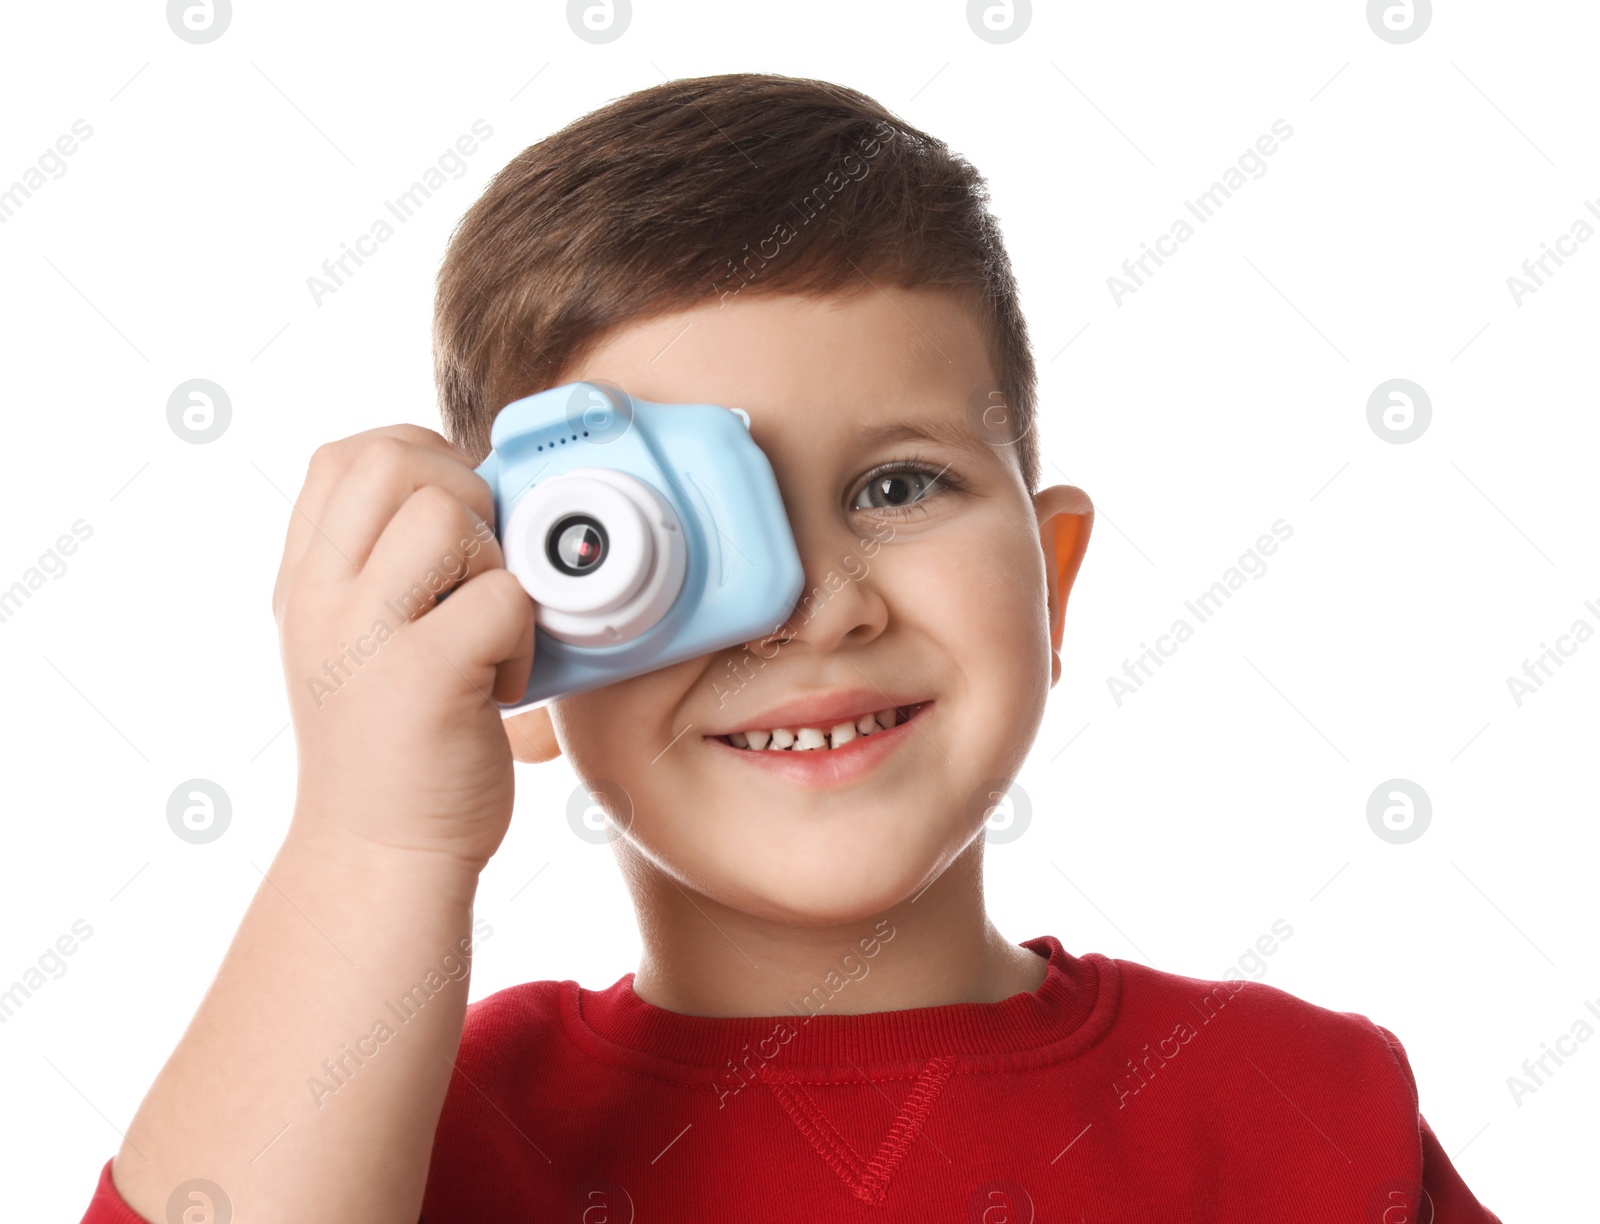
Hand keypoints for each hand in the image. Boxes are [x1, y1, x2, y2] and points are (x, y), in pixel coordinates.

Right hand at [272, 424, 535, 868]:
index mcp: (303, 582)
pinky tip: (499, 688)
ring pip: (449, 517)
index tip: (455, 522)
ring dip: (495, 565)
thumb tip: (460, 486)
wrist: (381, 857)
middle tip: (477, 572)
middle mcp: (320, 599)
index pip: (346, 454)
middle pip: (394, 461)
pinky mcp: (425, 677)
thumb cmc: (393, 747)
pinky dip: (522, 637)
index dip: (419, 460)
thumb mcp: (350, 642)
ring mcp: (365, 636)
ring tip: (485, 632)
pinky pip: (503, 596)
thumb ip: (377, 566)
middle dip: (464, 494)